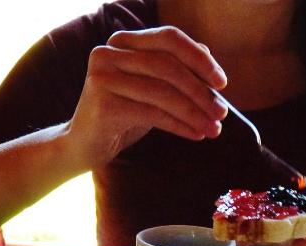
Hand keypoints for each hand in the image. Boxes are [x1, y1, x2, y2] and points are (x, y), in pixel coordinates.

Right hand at [65, 27, 227, 168]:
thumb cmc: (120, 117)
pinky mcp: (104, 106)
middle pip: (167, 66)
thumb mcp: (148, 89)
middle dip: (200, 91)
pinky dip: (179, 125)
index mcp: (122, 42)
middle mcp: (109, 53)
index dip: (199, 58)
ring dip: (194, 112)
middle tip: (221, 113)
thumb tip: (207, 52)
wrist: (82, 146)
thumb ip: (170, 70)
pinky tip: (195, 135)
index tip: (223, 82)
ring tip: (213, 129)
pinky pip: (152, 114)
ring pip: (162, 92)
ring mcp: (103, 78)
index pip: (169, 39)